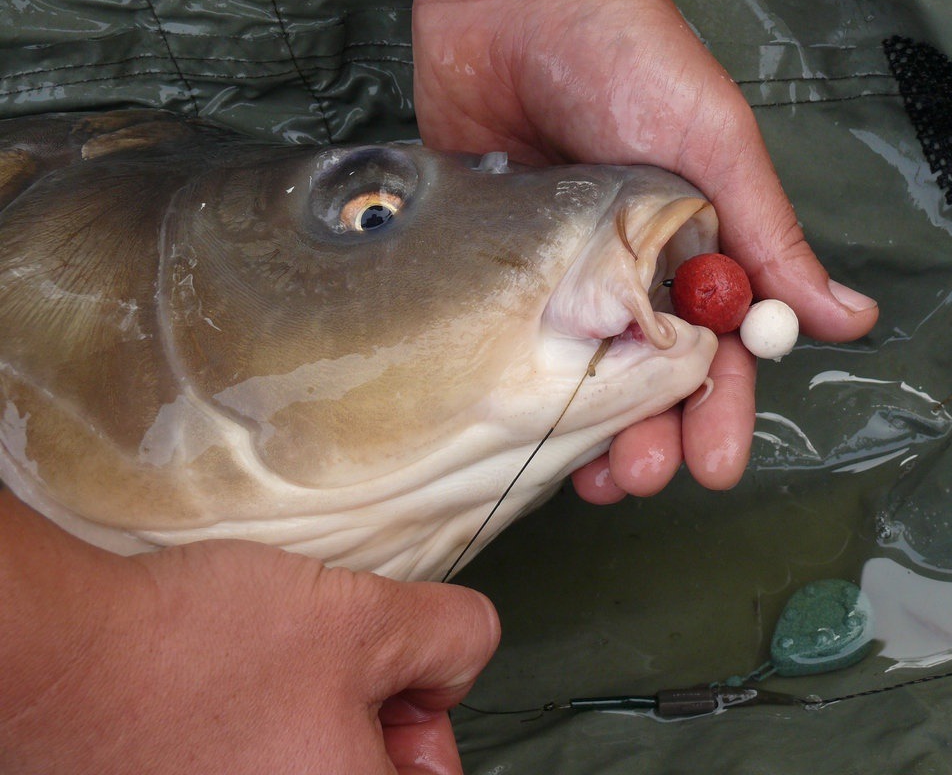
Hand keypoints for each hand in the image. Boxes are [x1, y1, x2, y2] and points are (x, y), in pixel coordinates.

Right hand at [0, 492, 498, 774]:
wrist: (63, 660)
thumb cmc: (201, 651)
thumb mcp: (365, 616)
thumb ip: (450, 636)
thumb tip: (464, 655)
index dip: (429, 721)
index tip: (400, 676)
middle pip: (371, 773)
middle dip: (371, 711)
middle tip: (329, 656)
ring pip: (309, 765)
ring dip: (310, 714)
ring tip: (266, 666)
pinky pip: (254, 765)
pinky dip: (258, 729)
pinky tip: (228, 686)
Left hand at [342, 0, 877, 501]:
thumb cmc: (630, 54)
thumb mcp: (717, 143)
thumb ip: (772, 234)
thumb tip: (851, 320)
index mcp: (699, 243)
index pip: (724, 346)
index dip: (725, 408)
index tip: (718, 466)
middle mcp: (634, 266)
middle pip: (651, 375)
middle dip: (656, 435)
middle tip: (640, 482)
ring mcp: (563, 267)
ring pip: (583, 371)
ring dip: (590, 430)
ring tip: (588, 478)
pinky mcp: (500, 258)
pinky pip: (516, 336)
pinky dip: (522, 384)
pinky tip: (517, 425)